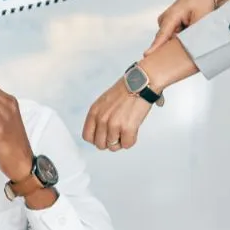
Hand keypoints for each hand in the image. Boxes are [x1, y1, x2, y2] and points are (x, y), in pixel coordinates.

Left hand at [84, 39, 198, 151]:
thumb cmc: (126, 90)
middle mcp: (101, 119)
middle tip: (118, 133)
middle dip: (109, 141)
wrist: (142, 82)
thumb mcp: (104, 101)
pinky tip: (133, 130)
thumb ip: (99, 116)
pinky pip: (127, 145)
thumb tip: (101, 133)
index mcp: (94, 112)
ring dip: (121, 141)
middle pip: (100, 145)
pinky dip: (131, 140)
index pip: (87, 137)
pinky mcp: (127, 128)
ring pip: (113, 147)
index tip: (105, 136)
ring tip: (126, 129)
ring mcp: (114, 125)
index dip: (97, 139)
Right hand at [145, 0, 229, 54]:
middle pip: (165, 40)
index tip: (147, 54)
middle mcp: (165, 18)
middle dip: (172, 46)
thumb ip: (192, 34)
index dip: (155, 46)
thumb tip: (188, 47)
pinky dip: (179, 37)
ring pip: (169, 38)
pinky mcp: (170, 24)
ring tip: (190, 31)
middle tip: (184, 47)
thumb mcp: (201, 19)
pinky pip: (172, 35)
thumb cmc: (202, 0)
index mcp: (171, 15)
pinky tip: (188, 32)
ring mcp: (166, 21)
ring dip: (178, 40)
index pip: (162, 35)